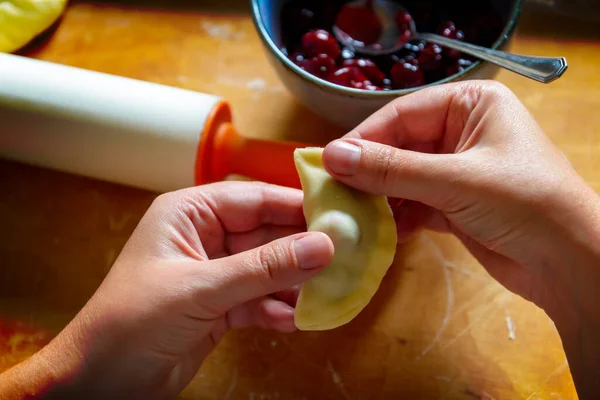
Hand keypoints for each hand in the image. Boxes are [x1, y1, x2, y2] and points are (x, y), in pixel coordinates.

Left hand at [0, 182, 333, 398]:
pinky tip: (297, 319)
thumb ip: (264, 268)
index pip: (255, 199)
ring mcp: (215, 274)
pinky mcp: (220, 307)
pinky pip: (259, 300)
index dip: (297, 206)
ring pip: (268, 269)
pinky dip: (278, 310)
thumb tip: (322, 246)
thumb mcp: (202, 288)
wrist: (101, 383)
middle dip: (301, 249)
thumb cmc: (132, 321)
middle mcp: (205, 238)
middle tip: (345, 257)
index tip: (339, 216)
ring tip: (330, 290)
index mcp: (190, 213)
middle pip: (267, 234)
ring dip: (295, 282)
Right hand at [321, 80, 599, 396]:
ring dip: (378, 198)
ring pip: (402, 178)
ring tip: (348, 215)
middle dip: (368, 172)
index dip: (364, 138)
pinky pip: (412, 204)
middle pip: (398, 147)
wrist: (571, 264)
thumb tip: (331, 155)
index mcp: (470, 105)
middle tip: (331, 193)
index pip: (402, 115)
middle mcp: (461, 132)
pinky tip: (377, 233)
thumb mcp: (455, 181)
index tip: (327, 162)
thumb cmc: (524, 203)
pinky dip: (395, 218)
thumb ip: (392, 169)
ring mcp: (456, 170)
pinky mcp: (453, 205)